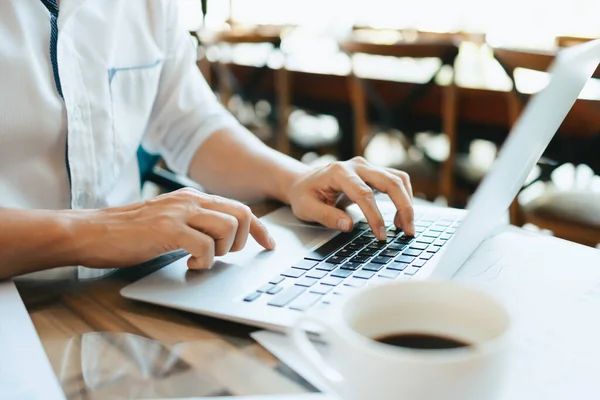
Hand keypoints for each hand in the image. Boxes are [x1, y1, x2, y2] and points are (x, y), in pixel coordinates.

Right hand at [71, 188, 274, 269]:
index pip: (239, 208)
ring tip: (200, 258)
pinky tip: (188, 264)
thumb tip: (221, 240)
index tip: (268, 245)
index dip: (259, 228)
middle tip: (220, 255)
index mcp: (192, 197)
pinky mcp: (167, 228)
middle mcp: (190, 199)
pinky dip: (203, 261)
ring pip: (228, 227)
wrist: (91, 232)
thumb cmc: (129, 233)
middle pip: (241, 214)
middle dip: (241, 241)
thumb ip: (194, 225)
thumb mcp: (169, 222)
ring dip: (221, 250)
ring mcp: (179, 212)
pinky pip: (204, 245)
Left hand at [287, 157, 413, 240]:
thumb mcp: (306, 208)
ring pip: (398, 179)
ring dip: (407, 202)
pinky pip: (396, 181)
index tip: (381, 235)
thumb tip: (348, 226)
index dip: (375, 216)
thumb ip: (326, 216)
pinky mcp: (374, 173)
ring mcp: (367, 167)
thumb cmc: (305, 195)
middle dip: (403, 207)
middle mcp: (357, 165)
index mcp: (339, 172)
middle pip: (390, 181)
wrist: (303, 182)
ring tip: (405, 227)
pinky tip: (400, 217)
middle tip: (408, 231)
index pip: (364, 194)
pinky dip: (404, 197)